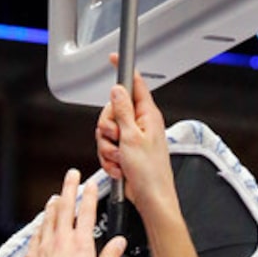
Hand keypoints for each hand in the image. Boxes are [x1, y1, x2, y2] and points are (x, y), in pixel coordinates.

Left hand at [18, 170, 126, 256]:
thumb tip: (119, 243)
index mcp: (80, 244)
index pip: (86, 212)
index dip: (90, 194)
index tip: (91, 184)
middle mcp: (60, 240)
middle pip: (65, 207)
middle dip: (69, 188)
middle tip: (71, 175)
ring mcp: (44, 246)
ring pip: (48, 218)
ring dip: (54, 204)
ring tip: (56, 196)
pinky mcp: (31, 255)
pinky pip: (36, 232)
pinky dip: (41, 223)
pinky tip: (42, 222)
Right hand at [95, 67, 177, 219]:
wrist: (151, 198)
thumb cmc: (150, 172)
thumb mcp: (132, 138)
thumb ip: (122, 111)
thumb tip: (117, 89)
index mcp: (147, 115)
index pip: (135, 85)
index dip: (123, 71)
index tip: (113, 59)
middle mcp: (140, 123)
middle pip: (112, 110)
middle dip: (107, 129)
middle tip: (116, 140)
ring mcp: (133, 137)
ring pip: (106, 131)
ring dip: (108, 148)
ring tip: (121, 159)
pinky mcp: (126, 151)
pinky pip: (107, 148)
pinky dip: (109, 159)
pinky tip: (119, 168)